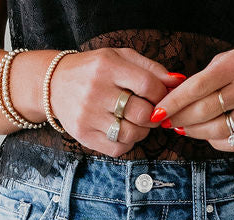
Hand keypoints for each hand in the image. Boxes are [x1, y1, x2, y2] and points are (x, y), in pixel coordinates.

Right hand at [42, 48, 186, 156]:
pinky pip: (118, 148)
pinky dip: (127, 143)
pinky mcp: (84, 135)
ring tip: (136, 122)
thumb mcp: (120, 58)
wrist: (55, 84)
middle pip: (142, 114)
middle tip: (151, 113)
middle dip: (153, 116)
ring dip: (141, 131)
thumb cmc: (95, 70)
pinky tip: (122, 131)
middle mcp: (96, 90)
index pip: (148, 86)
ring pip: (132, 134)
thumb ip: (151, 69)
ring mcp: (88, 115)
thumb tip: (178, 82)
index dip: (162, 95)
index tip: (160, 98)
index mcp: (108, 66)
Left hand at [146, 41, 233, 152]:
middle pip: (204, 112)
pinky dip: (215, 142)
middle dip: (180, 118)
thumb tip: (180, 96)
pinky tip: (208, 135)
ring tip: (184, 127)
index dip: (174, 102)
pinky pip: (232, 144)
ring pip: (216, 131)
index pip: (197, 86)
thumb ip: (210, 74)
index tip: (158, 111)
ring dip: (194, 132)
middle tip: (167, 121)